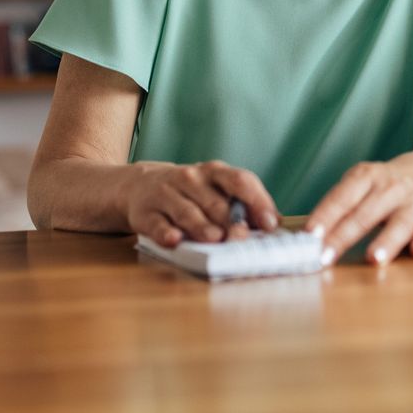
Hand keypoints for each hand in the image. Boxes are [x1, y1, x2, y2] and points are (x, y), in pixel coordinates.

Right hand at [125, 161, 279, 248]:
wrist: (138, 185)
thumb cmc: (189, 192)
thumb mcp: (215, 189)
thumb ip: (244, 204)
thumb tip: (275, 223)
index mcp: (215, 173)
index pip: (240, 181)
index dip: (258, 202)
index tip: (269, 224)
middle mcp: (191, 179)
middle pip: (216, 203)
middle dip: (231, 221)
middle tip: (242, 238)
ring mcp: (166, 195)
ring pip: (188, 212)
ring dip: (202, 226)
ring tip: (215, 238)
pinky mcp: (146, 213)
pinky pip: (157, 224)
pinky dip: (166, 232)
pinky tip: (174, 239)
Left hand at [306, 153, 412, 265]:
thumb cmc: (384, 184)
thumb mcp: (361, 183)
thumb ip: (340, 206)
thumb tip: (310, 237)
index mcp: (366, 177)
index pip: (342, 198)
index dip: (325, 216)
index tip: (309, 235)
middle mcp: (389, 188)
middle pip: (364, 214)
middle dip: (343, 237)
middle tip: (324, 257)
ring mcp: (410, 204)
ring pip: (398, 223)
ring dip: (386, 241)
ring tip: (374, 259)